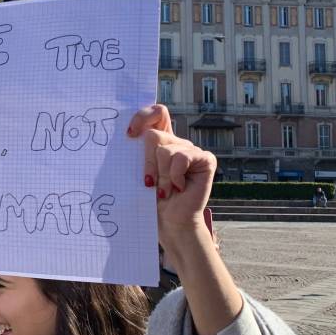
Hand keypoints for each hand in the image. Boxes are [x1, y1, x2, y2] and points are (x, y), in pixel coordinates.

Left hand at [128, 104, 215, 251]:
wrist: (170, 222)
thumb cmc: (151, 200)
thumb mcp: (139, 173)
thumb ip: (138, 154)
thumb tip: (130, 136)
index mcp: (160, 141)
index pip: (156, 112)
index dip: (142, 117)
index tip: (129, 135)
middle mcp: (177, 142)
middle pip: (154, 135)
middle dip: (147, 162)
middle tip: (150, 182)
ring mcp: (192, 150)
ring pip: (165, 150)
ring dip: (161, 175)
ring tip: (165, 189)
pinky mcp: (205, 159)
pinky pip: (181, 157)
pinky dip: (174, 176)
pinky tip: (179, 188)